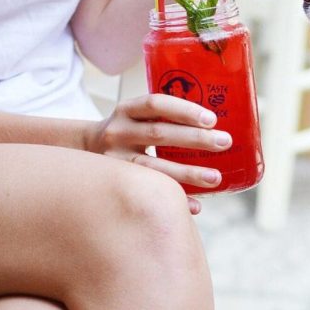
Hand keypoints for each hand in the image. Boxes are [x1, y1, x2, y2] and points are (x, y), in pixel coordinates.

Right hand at [88, 94, 231, 212]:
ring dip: (188, 173)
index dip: (184, 110)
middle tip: (225, 142)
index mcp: (127, 110)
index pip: (155, 104)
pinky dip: (174, 198)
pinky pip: (148, 193)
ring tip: (216, 178)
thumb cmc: (127, 132)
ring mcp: (114, 159)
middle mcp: (118, 132)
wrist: (84, 151)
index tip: (211, 119)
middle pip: (158, 133)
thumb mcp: (136, 116)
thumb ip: (165, 118)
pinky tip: (196, 205)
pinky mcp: (114, 183)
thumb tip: (215, 128)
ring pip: (153, 167)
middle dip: (195, 139)